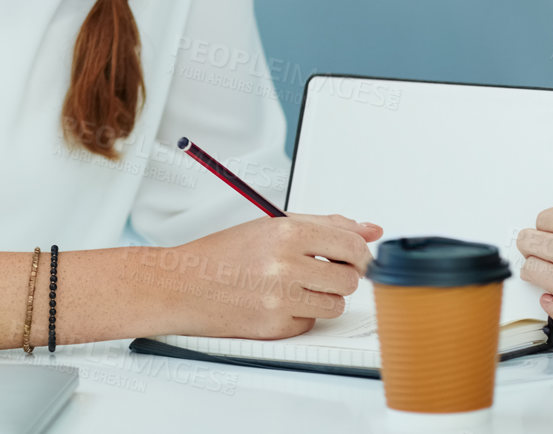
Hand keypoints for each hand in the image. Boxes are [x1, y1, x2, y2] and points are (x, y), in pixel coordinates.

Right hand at [154, 214, 382, 339]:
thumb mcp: (269, 227)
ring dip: (321, 297)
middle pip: (350, 278)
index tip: (354, 257)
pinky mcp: (276, 326)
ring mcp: (281, 298)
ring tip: (292, 286)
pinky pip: (311, 322)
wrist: (182, 284)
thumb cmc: (222, 254)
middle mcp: (285, 264)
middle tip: (313, 271)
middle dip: (338, 276)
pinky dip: (299, 315)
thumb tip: (369, 230)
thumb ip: (323, 225)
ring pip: (336, 304)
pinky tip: (274, 302)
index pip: (351, 244)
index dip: (359, 253)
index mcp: (286, 232)